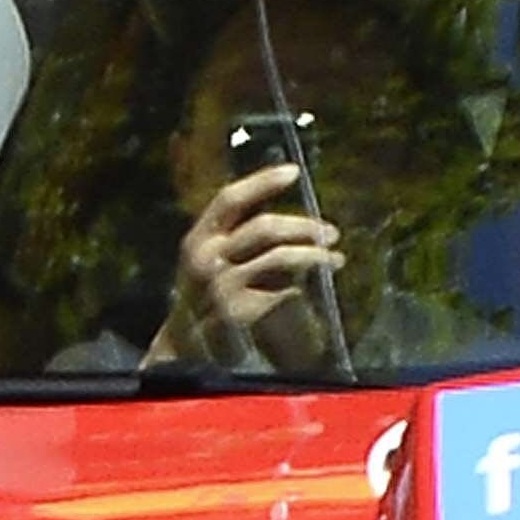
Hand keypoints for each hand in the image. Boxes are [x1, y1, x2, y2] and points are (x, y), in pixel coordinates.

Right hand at [156, 162, 345, 367]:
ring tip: (335, 258)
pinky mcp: (239, 311)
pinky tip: (313, 287)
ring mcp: (223, 285)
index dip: (262, 181)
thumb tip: (283, 210)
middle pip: (265, 227)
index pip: (230, 199)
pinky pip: (283, 290)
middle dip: (304, 226)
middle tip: (331, 233)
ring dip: (315, 255)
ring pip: (281, 257)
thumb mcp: (208, 258)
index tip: (294, 172)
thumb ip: (235, 235)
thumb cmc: (204, 295)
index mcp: (199, 237)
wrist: (185, 347)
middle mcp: (207, 258)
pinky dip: (303, 285)